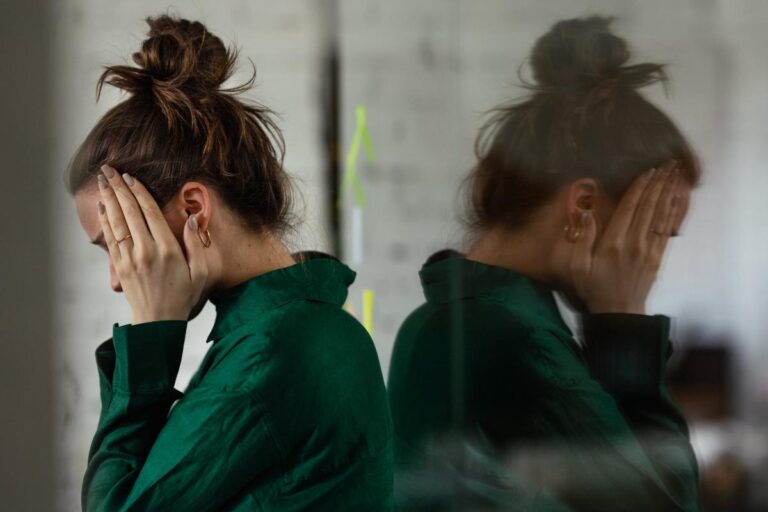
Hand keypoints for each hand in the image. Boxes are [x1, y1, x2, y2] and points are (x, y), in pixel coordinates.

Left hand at [96, 164, 208, 324]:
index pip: (150, 213)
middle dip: (118, 188)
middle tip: (109, 169)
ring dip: (108, 199)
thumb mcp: (201, 273)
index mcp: (167, 250)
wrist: (158, 323)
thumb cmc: (183, 297)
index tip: (131, 176)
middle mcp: (145, 251)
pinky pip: (110, 238)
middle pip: (129, 212)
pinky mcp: (120, 266)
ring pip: (116, 222)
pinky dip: (105, 219)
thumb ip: (196, 244)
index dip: (139, 192)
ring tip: (101, 180)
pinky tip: (102, 206)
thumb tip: (190, 219)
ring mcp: (129, 259)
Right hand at [570, 159, 683, 313]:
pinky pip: (667, 229)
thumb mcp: (577, 267)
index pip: (629, 208)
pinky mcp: (658, 256)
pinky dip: (673, 211)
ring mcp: (649, 249)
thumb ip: (582, 239)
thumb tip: (587, 213)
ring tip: (675, 173)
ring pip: (660, 214)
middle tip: (667, 163)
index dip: (640, 187)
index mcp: (613, 243)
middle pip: (649, 206)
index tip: (648, 170)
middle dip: (658, 183)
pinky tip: (677, 198)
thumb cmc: (593, 289)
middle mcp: (634, 242)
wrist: (618, 313)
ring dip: (668, 192)